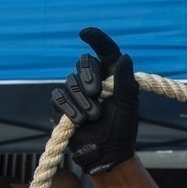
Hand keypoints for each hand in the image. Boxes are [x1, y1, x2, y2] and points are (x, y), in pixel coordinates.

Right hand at [51, 27, 139, 173]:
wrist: (107, 153)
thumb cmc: (122, 128)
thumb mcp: (127, 104)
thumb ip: (125, 81)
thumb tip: (124, 57)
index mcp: (112, 76)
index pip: (105, 51)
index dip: (96, 39)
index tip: (85, 33)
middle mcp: (94, 80)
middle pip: (84, 62)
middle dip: (89, 76)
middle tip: (97, 92)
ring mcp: (76, 92)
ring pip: (70, 82)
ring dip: (83, 100)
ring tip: (94, 117)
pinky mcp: (62, 106)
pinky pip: (59, 97)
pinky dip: (69, 108)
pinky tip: (79, 121)